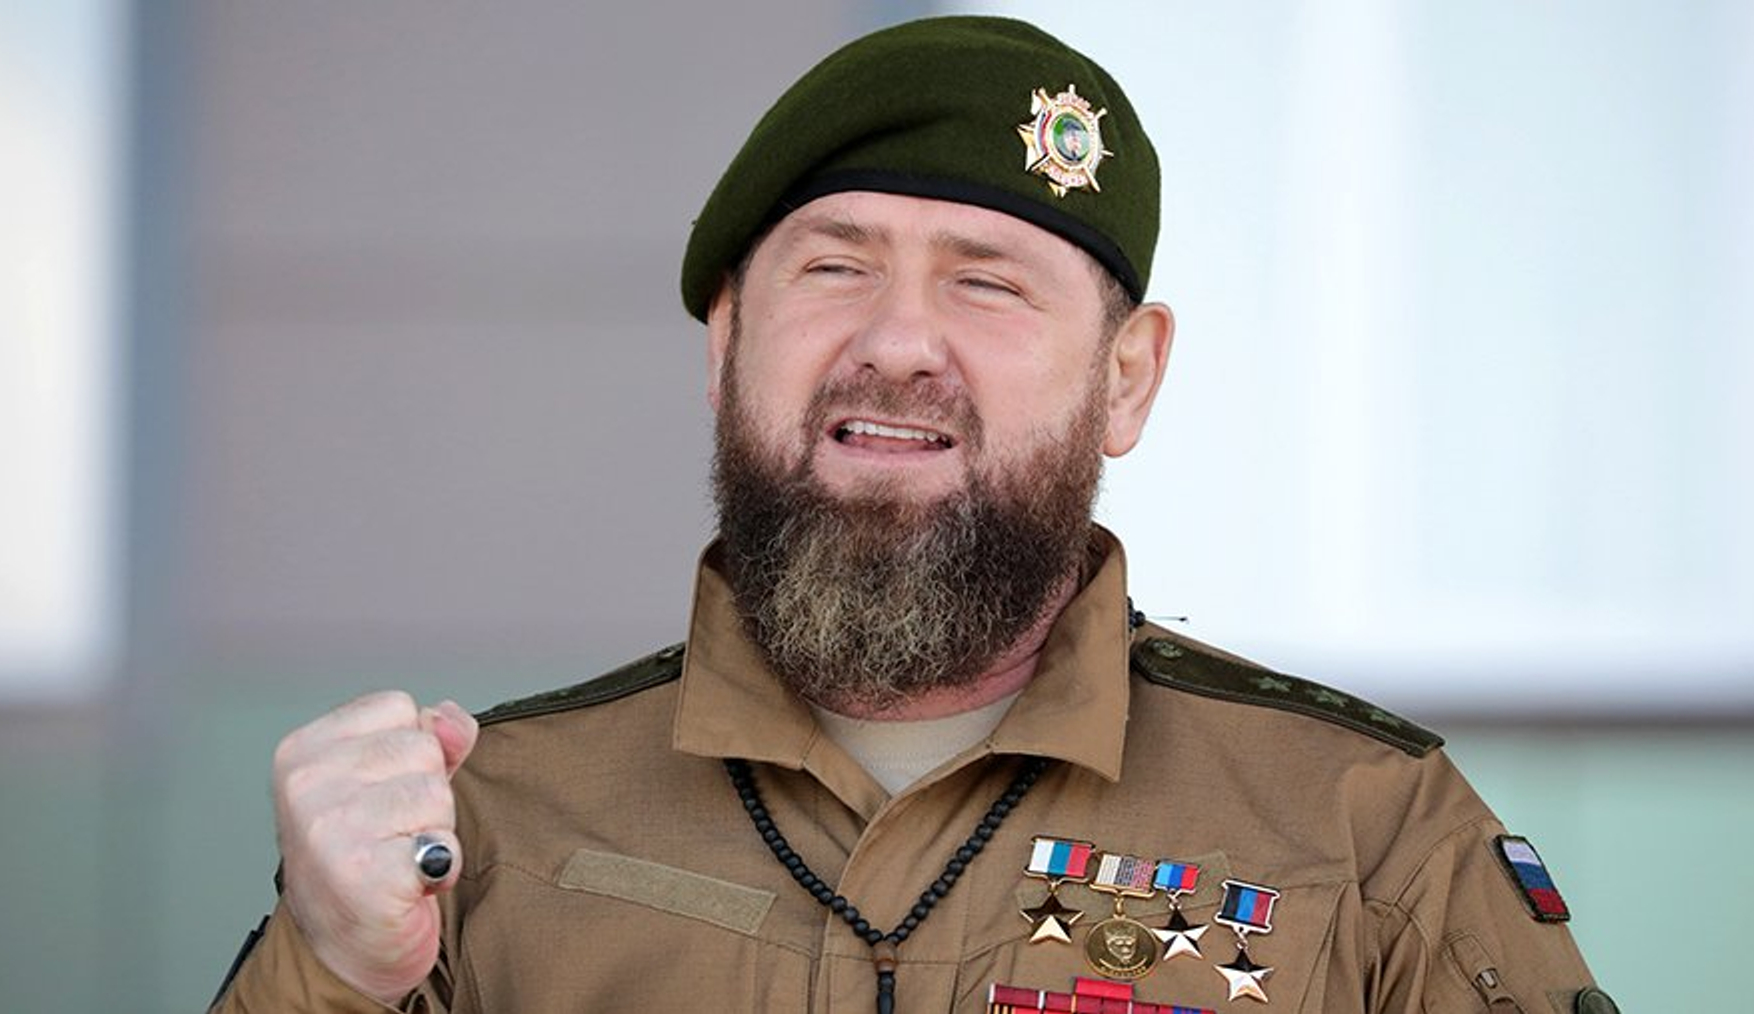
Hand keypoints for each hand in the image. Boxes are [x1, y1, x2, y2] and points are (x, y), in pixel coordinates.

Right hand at [272, 693, 477, 1002]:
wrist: (347, 946)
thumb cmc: (367, 855)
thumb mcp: (390, 777)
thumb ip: (428, 736)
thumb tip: (452, 720)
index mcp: (303, 750)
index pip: (399, 707)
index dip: (412, 752)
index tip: (384, 792)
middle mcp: (305, 785)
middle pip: (424, 747)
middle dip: (428, 793)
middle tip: (394, 832)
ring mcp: (329, 830)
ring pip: (438, 793)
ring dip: (436, 831)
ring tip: (400, 855)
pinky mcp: (362, 874)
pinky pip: (442, 845)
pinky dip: (439, 868)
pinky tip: (407, 883)